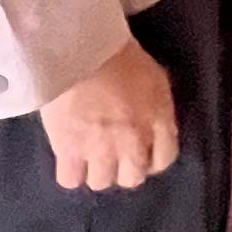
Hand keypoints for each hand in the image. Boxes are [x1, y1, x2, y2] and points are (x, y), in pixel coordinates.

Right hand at [40, 38, 176, 192]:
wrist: (79, 49)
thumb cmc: (118, 54)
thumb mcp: (154, 77)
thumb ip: (157, 107)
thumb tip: (153, 124)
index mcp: (159, 120)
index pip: (164, 158)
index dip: (151, 160)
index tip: (140, 154)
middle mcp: (134, 141)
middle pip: (133, 177)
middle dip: (123, 169)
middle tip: (111, 156)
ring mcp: (102, 150)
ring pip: (102, 182)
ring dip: (96, 170)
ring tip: (86, 156)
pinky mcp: (70, 151)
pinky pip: (71, 180)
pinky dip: (69, 172)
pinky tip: (67, 159)